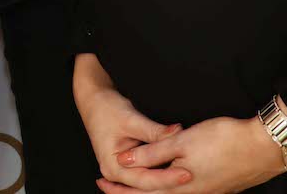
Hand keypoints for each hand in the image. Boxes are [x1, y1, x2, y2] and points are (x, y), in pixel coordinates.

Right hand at [73, 54, 190, 190]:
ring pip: (146, 182)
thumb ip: (155, 131)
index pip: (144, 179)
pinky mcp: (127, 164)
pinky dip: (159, 172)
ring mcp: (120, 170)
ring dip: (165, 179)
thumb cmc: (107, 108)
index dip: (166, 177)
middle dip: (168, 182)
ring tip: (186, 177)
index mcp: (112, 166)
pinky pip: (145, 173)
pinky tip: (175, 172)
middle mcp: (115, 173)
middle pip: (146, 185)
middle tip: (191, 176)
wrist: (94, 101)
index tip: (186, 173)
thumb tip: (178, 133)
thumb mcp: (132, 119)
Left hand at [117, 116, 282, 193]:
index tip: (100, 182)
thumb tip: (123, 160)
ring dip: (148, 188)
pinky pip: (183, 190)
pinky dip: (166, 186)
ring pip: (169, 193)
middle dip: (130, 191)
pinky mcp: (217, 186)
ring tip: (133, 183)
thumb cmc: (223, 140)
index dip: (120, 188)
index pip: (142, 191)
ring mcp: (205, 191)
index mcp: (180, 187)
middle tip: (107, 186)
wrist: (263, 147)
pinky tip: (169, 178)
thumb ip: (152, 152)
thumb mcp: (182, 142)